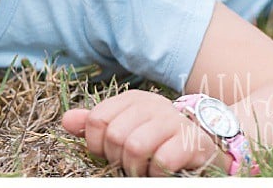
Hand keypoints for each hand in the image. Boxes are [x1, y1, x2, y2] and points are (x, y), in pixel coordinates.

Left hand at [62, 89, 226, 175]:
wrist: (206, 143)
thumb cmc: (158, 138)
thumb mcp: (126, 126)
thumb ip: (95, 125)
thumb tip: (65, 122)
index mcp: (132, 99)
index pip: (97, 120)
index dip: (96, 145)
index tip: (107, 154)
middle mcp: (152, 104)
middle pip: (114, 136)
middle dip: (118, 159)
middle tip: (129, 164)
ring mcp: (173, 121)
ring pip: (135, 147)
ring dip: (136, 168)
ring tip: (144, 170)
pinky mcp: (192, 141)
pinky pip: (162, 161)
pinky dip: (157, 174)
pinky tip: (163, 171)